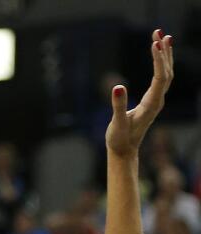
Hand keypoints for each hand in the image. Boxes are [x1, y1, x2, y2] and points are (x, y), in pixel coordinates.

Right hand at [106, 29, 173, 157]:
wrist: (124, 151)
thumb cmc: (119, 140)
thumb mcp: (117, 124)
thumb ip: (117, 105)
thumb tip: (117, 86)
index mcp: (151, 105)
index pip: (159, 78)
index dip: (158, 60)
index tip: (154, 43)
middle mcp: (157, 100)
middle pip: (167, 71)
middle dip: (164, 51)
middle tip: (158, 32)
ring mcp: (156, 100)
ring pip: (166, 73)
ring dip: (164, 54)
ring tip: (161, 36)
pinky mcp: (152, 100)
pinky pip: (161, 77)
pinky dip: (161, 63)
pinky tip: (158, 53)